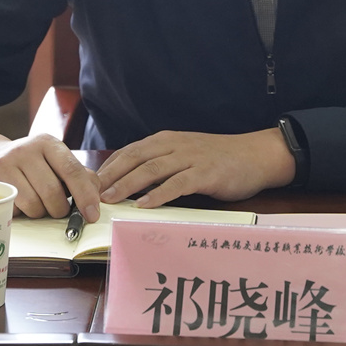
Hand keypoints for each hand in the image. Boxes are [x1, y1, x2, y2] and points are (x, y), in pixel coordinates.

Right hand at [0, 126, 100, 220]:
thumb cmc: (31, 166)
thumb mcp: (54, 162)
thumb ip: (78, 175)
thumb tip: (97, 194)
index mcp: (47, 143)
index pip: (72, 170)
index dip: (85, 195)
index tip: (92, 215)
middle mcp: (25, 149)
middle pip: (53, 193)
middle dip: (59, 209)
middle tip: (57, 209)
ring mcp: (4, 163)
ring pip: (33, 205)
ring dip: (39, 213)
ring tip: (35, 203)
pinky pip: (13, 209)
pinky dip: (20, 213)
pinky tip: (17, 203)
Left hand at [95, 129, 295, 207]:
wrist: (256, 155)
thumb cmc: (219, 158)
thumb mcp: (186, 155)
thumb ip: (162, 165)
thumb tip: (131, 184)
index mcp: (167, 140)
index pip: (130, 151)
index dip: (108, 166)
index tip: (89, 183)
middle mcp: (175, 145)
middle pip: (135, 157)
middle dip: (111, 175)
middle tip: (90, 193)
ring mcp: (191, 158)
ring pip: (152, 169)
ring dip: (128, 184)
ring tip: (111, 198)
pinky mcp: (206, 173)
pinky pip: (179, 183)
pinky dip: (160, 194)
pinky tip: (146, 205)